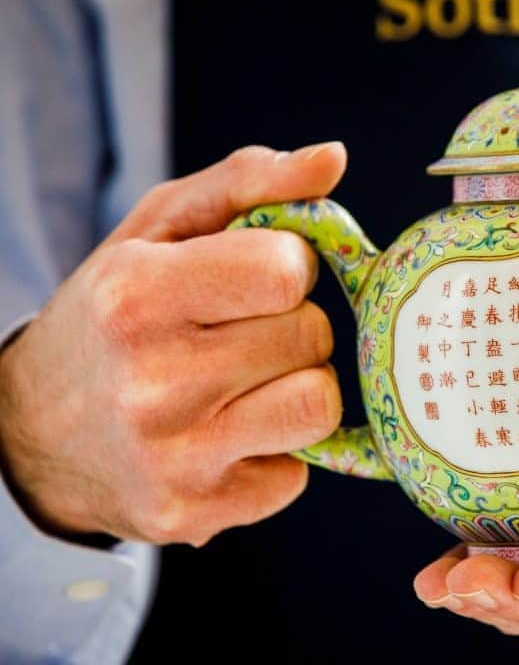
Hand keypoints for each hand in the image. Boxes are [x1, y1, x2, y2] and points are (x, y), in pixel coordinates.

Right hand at [0, 142, 346, 545]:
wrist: (30, 432)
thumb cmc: (115, 312)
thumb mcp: (160, 229)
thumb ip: (250, 183)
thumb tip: (333, 159)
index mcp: (136, 294)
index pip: (289, 271)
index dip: (287, 269)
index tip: (254, 279)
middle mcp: (151, 380)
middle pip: (312, 337)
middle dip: (292, 326)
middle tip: (239, 333)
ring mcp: (174, 457)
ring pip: (320, 405)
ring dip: (298, 387)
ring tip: (247, 383)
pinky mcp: (194, 515)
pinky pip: (298, 474)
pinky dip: (275, 451)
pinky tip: (227, 435)